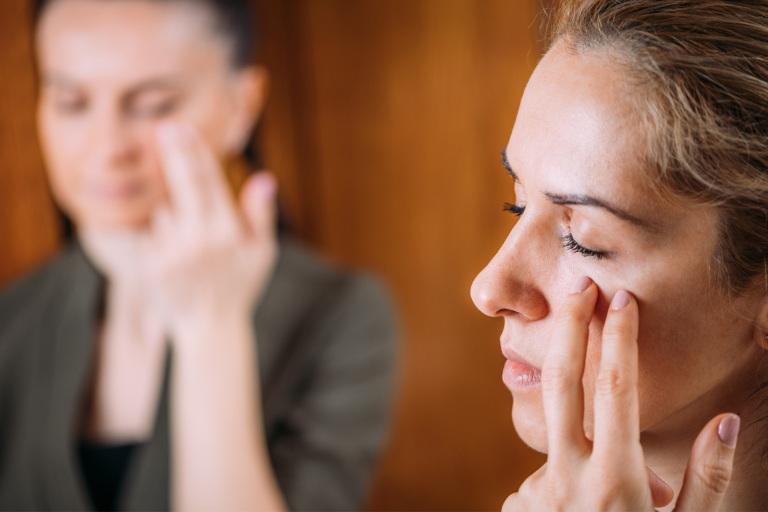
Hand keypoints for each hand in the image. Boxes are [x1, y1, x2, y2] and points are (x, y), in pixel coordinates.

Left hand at [148, 122, 277, 332]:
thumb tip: (264, 178)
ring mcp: (173, 251)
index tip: (185, 129)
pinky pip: (155, 233)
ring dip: (176, 214)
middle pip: (184, 185)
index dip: (197, 153)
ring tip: (194, 246)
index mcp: (228, 233)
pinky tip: (180, 256)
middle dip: (175, 154)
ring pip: (167, 211)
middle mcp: (199, 239)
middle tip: (167, 129)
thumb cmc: (240, 286)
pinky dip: (165, 235)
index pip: (209, 183)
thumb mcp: (262, 254)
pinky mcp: (153, 263)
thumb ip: (261, 214)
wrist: (209, 327)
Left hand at [503, 277, 739, 511]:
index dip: (620, 339)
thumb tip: (724, 421)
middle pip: (560, 381)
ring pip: (563, 440)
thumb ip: (707, 479)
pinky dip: (571, 485)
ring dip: (587, 451)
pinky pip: (549, 475)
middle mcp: (568, 479)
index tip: (621, 299)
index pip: (617, 390)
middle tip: (578, 287)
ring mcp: (536, 492)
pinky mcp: (519, 504)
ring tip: (609, 506)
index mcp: (616, 481)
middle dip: (570, 326)